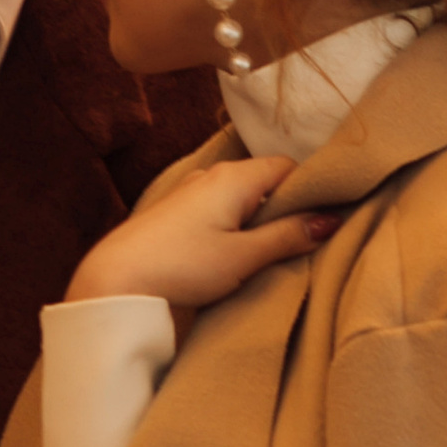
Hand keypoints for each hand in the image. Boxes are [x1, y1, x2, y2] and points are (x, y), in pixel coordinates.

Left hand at [67, 152, 342, 314]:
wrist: (116, 279)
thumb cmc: (182, 266)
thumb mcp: (244, 256)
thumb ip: (288, 236)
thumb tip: (330, 220)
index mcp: (235, 177)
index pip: (290, 167)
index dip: (312, 191)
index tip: (326, 220)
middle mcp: (212, 175)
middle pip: (266, 181)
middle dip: (286, 208)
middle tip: (301, 242)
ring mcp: (191, 192)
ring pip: (242, 198)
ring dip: (259, 220)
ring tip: (269, 253)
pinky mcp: (176, 213)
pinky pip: (220, 210)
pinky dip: (235, 225)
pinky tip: (235, 254)